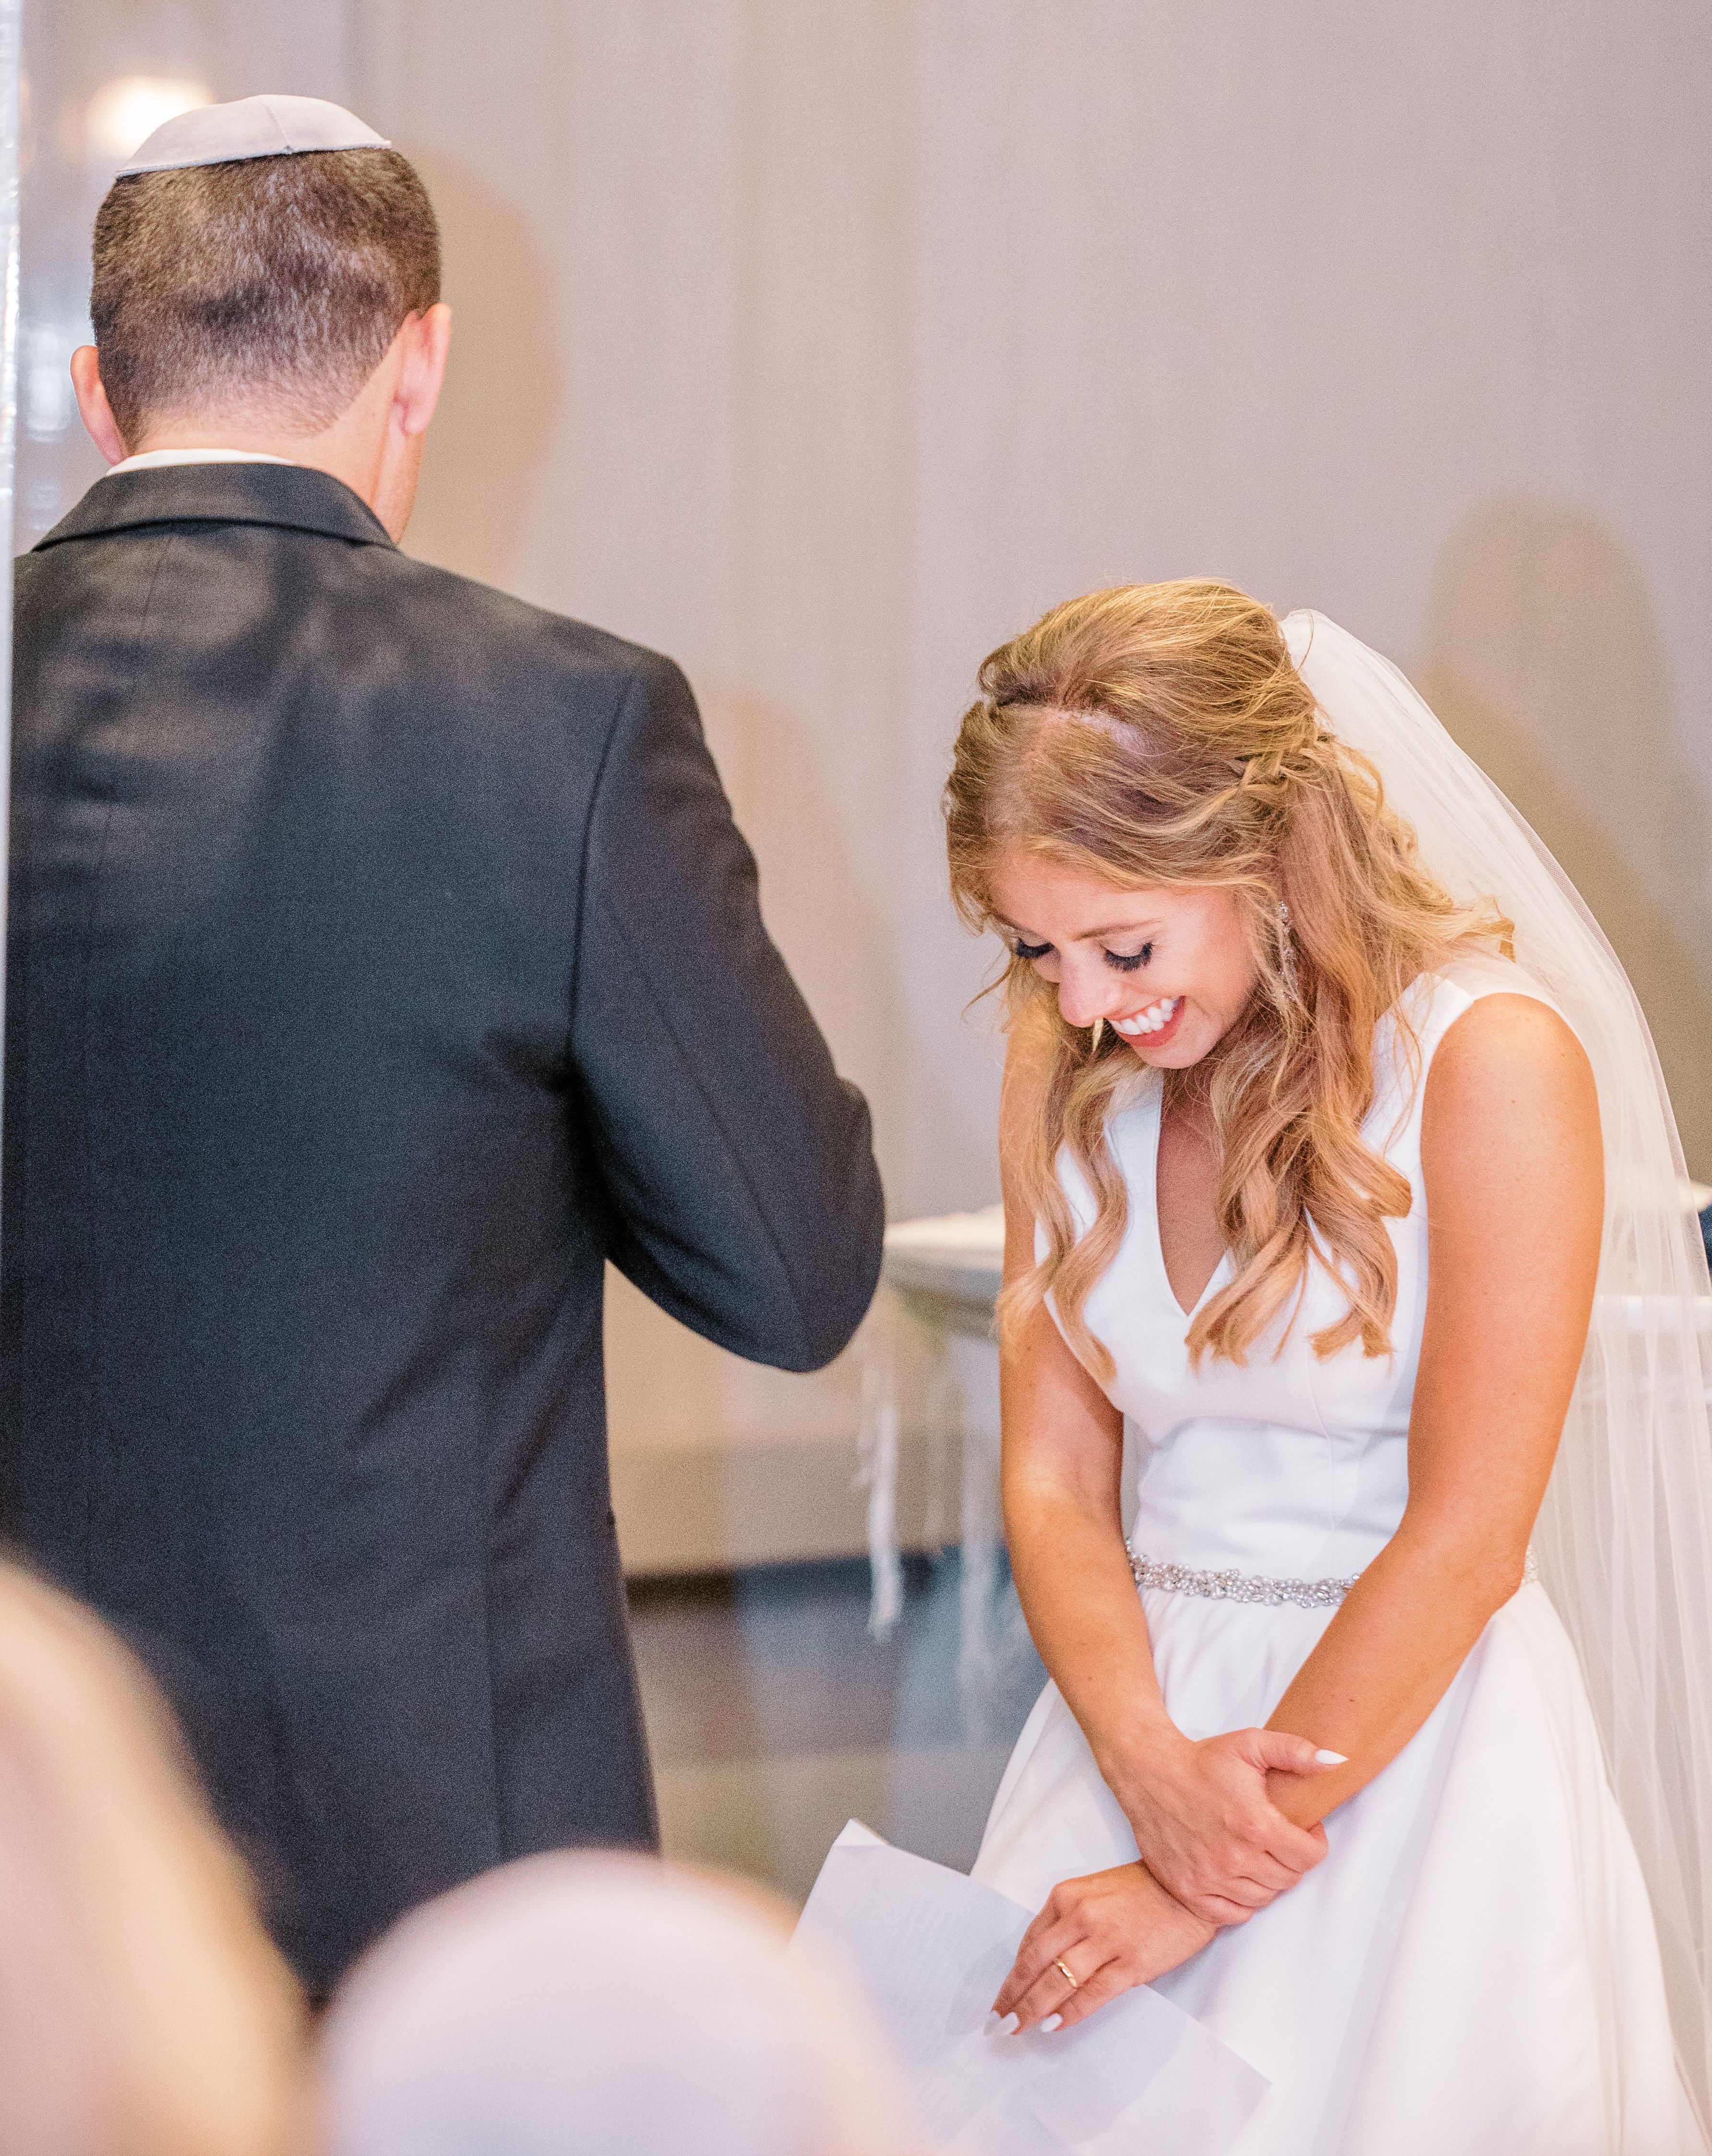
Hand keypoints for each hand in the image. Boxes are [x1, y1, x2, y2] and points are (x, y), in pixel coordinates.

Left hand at [991, 1863, 1215, 2032]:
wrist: (1188, 1889)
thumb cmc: (1142, 1891)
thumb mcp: (1094, 1893)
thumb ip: (1067, 1921)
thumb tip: (1042, 1962)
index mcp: (1067, 1896)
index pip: (1030, 1942)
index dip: (1013, 1974)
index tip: (1003, 1995)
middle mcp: (1080, 1916)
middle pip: (1035, 1964)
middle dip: (1013, 1997)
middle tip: (997, 2022)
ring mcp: (1105, 1940)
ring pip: (1057, 1982)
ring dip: (1032, 2009)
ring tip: (1017, 2028)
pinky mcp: (1131, 1963)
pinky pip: (1092, 1994)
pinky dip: (1070, 2013)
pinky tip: (1054, 2026)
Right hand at [1106, 1726, 1333, 1924]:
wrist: (1148, 1772)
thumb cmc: (1201, 1760)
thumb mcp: (1250, 1744)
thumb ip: (1296, 1752)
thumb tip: (1337, 1761)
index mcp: (1255, 1824)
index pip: (1309, 1857)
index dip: (1313, 1842)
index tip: (1302, 1829)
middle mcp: (1234, 1857)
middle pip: (1288, 1880)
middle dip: (1290, 1859)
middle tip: (1276, 1838)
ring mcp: (1209, 1877)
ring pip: (1263, 1898)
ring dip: (1266, 1880)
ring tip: (1255, 1853)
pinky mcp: (1188, 1890)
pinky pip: (1232, 1914)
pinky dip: (1240, 1901)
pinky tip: (1235, 1875)